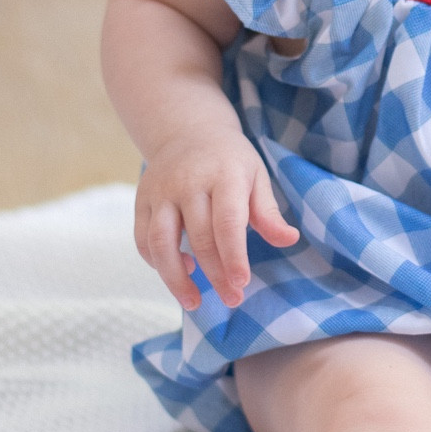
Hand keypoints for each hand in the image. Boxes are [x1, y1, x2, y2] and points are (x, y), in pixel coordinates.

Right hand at [134, 120, 298, 310]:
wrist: (188, 130)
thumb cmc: (230, 160)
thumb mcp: (256, 176)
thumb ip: (268, 211)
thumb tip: (289, 240)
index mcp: (223, 175)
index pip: (227, 222)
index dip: (234, 256)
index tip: (241, 283)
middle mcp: (188, 182)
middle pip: (198, 237)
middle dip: (215, 274)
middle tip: (232, 299)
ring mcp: (160, 191)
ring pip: (161, 243)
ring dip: (175, 278)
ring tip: (193, 302)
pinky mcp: (141, 200)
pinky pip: (143, 239)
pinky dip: (156, 263)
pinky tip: (180, 270)